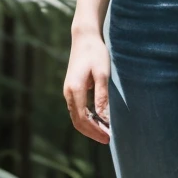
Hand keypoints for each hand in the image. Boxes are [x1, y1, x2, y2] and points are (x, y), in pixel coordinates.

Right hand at [63, 27, 110, 143]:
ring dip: (89, 127)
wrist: (84, 37)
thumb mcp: (102, 74)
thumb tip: (105, 119)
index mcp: (75, 90)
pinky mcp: (72, 88)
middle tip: (108, 139)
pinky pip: (77, 109)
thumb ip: (102, 97)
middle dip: (92, 132)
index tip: (109, 137)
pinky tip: (99, 120)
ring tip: (105, 133)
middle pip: (77, 121)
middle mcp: (68, 93)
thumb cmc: (95, 53)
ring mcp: (68, 91)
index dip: (96, 130)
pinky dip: (87, 118)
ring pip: (76, 116)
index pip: (83, 119)